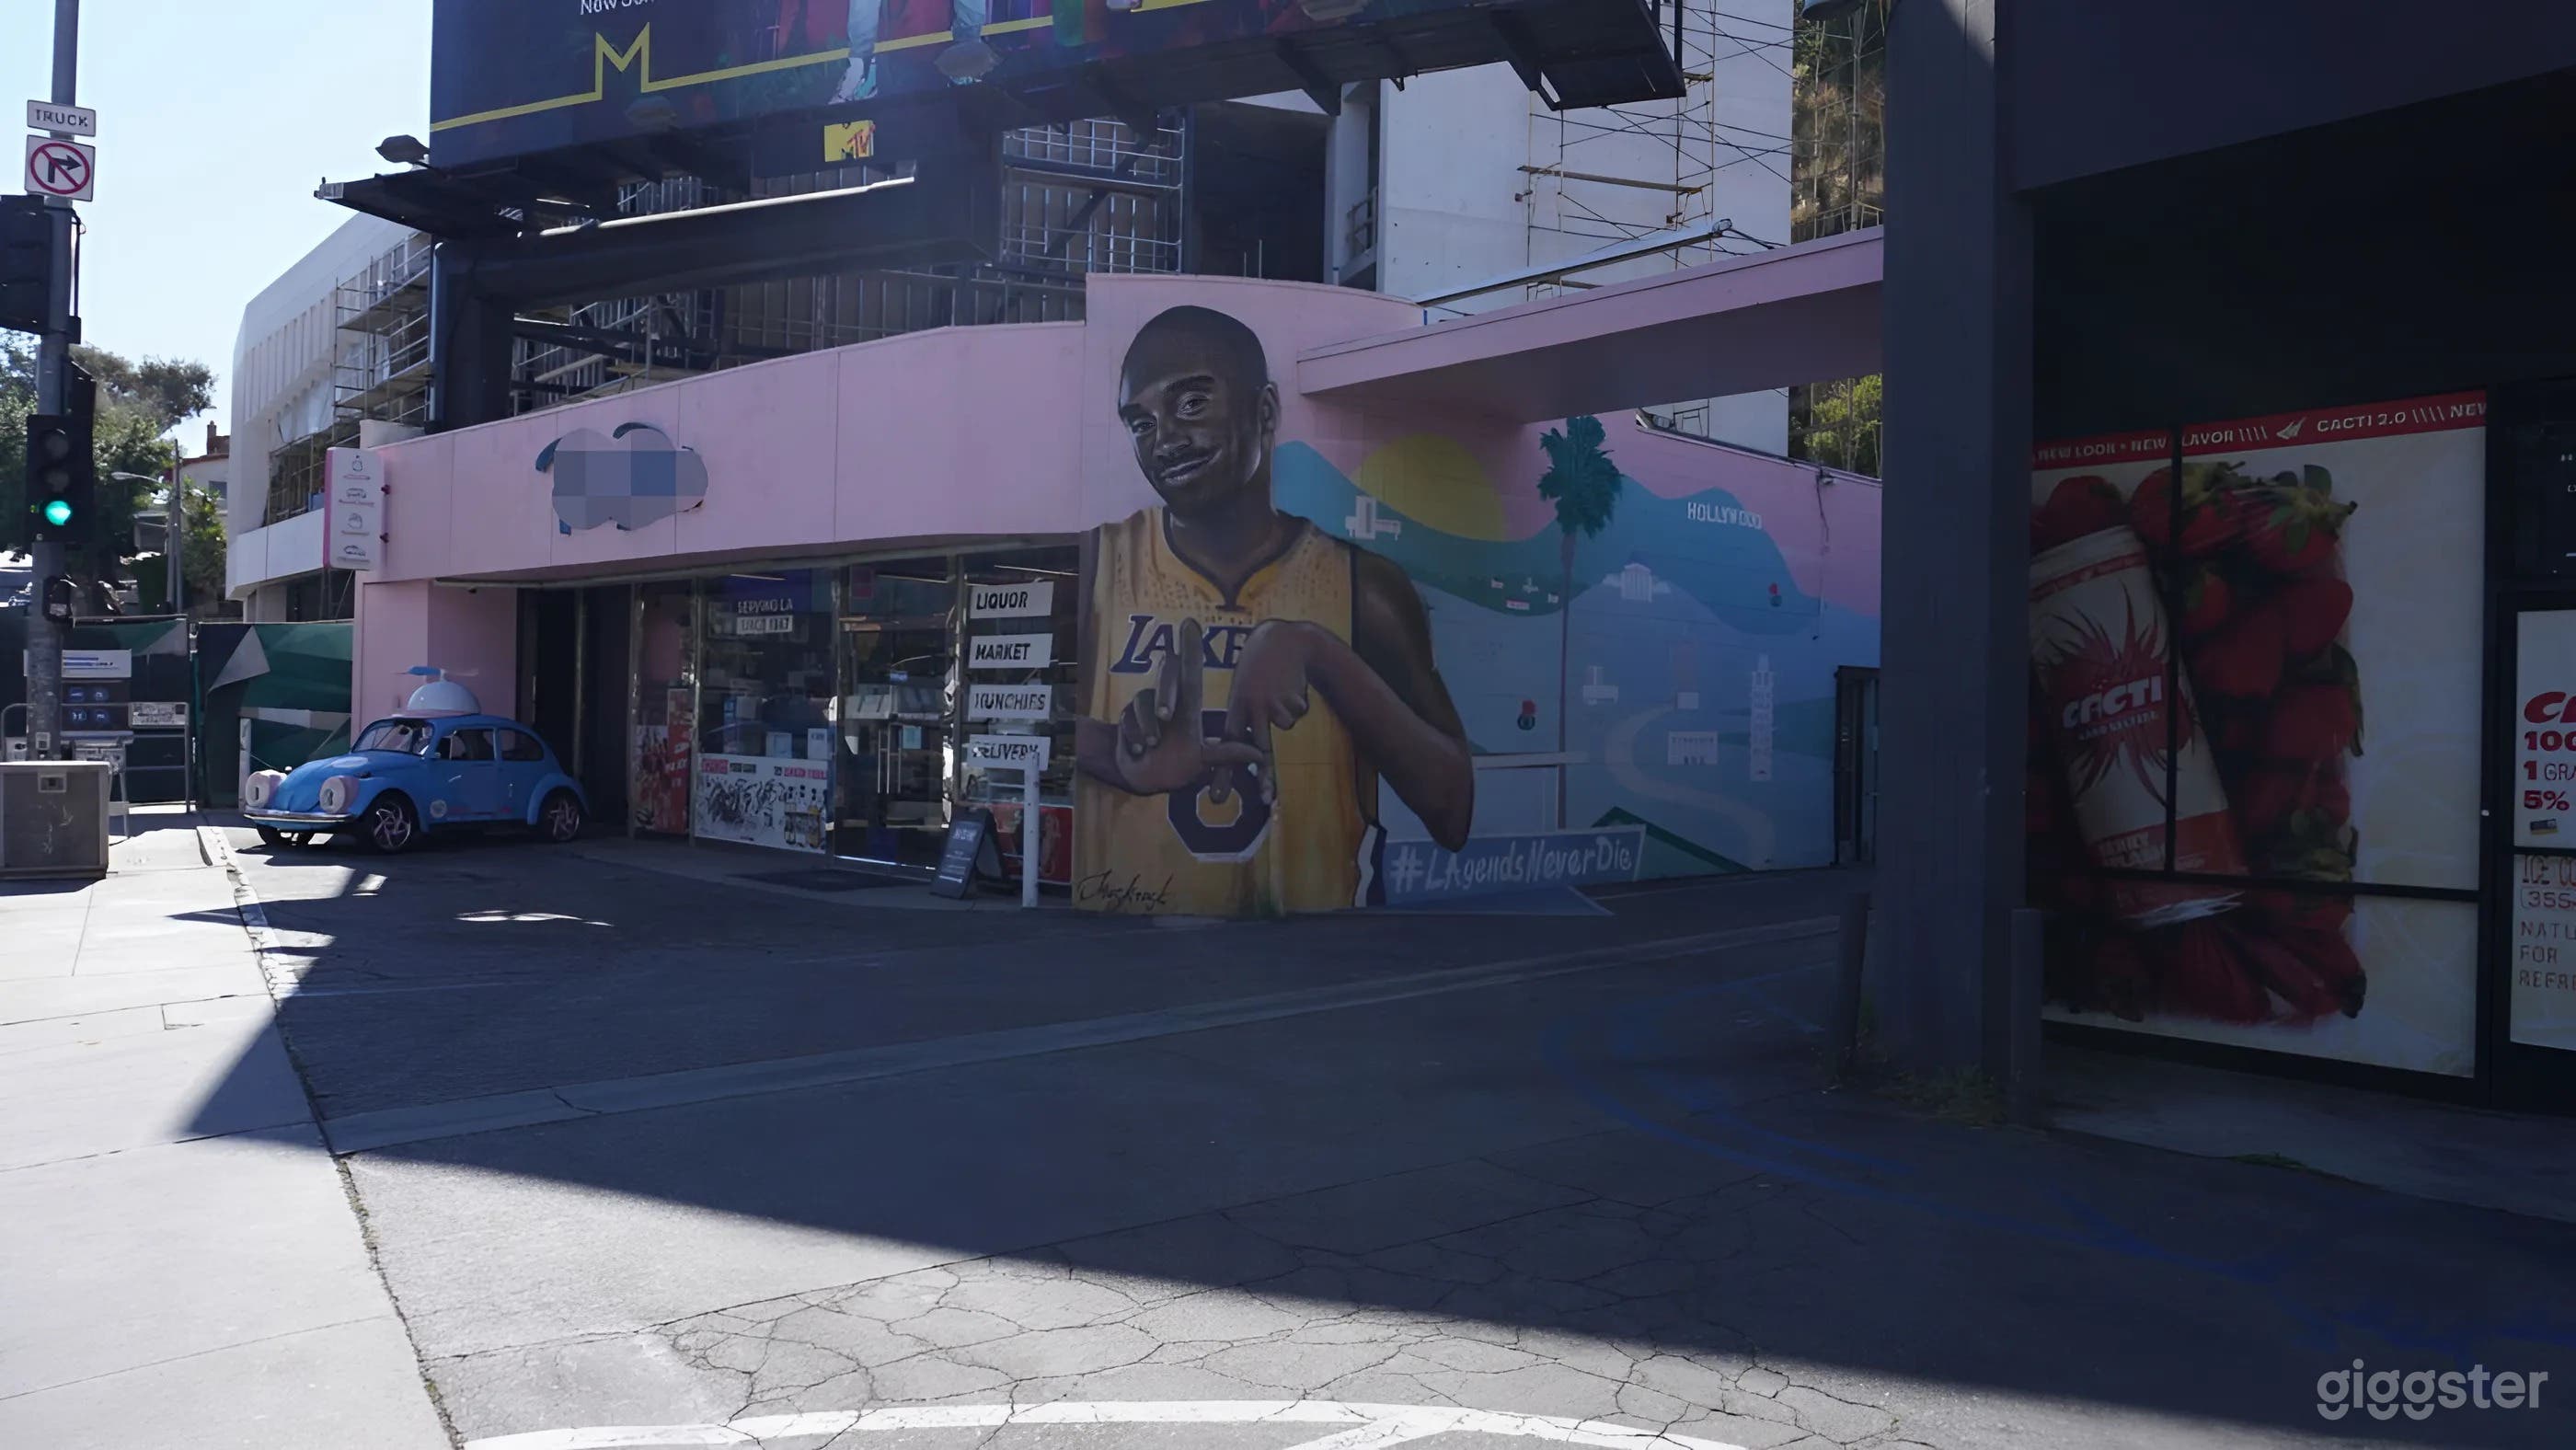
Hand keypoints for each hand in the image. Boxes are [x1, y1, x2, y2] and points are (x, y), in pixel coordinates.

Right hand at [1113, 619, 1261, 795]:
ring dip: (1147, 726)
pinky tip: (1138, 750)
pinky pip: (1127, 718)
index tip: (1189, 623)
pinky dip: (1133, 736)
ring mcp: (1145, 706)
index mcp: (1188, 707)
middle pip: (1166, 672)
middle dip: (1164, 692)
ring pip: (1143, 701)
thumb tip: (1259, 755)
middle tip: (1165, 715)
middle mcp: (1167, 699)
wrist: (1145, 778)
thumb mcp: (1203, 762)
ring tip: (1151, 746)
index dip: (1190, 646)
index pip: (1191, 670)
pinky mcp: (1127, 716)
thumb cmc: (1178, 766)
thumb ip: (1226, 755)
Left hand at [1219, 620, 1317, 806]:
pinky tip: (1292, 682)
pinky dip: (1300, 700)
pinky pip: (1299, 712)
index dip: (1224, 772)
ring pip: (1286, 725)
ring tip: (1282, 688)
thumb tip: (1253, 753)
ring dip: (1290, 711)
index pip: (1228, 744)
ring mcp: (1272, 704)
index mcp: (1236, 706)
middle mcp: (1251, 708)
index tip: (1217, 797)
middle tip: (1263, 798)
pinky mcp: (1290, 698)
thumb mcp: (1246, 689)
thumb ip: (1247, 718)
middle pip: (1259, 748)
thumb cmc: (1260, 667)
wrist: (1283, 640)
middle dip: (1264, 774)